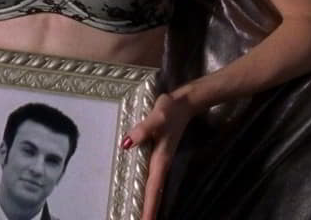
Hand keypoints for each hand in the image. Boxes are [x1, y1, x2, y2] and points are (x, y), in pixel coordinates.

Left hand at [122, 92, 195, 219]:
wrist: (185, 103)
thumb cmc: (170, 109)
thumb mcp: (157, 116)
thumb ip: (143, 130)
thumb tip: (126, 144)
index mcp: (160, 160)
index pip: (153, 190)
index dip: (149, 208)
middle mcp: (161, 164)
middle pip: (154, 195)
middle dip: (149, 212)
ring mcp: (161, 161)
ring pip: (154, 189)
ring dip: (149, 205)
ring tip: (142, 218)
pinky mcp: (159, 156)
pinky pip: (153, 180)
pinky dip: (150, 193)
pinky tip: (145, 197)